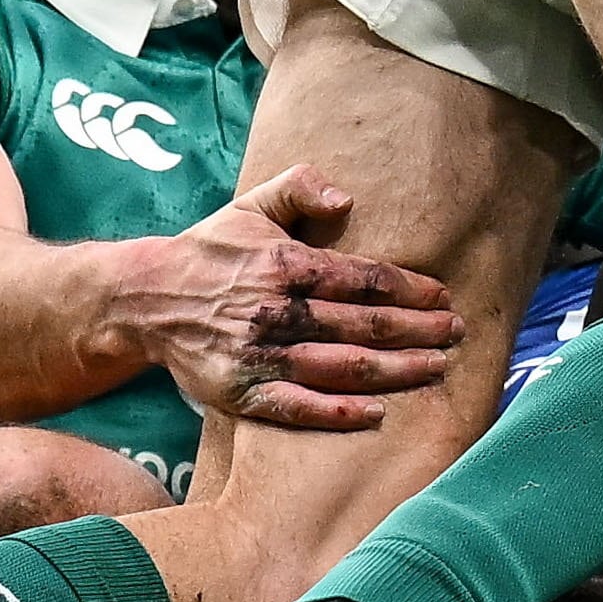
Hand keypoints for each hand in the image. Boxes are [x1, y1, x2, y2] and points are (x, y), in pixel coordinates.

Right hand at [126, 165, 461, 429]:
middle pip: (365, 324)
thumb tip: (347, 200)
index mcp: (286, 264)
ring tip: (436, 368)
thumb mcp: (250, 205)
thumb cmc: (210, 251)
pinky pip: (298, 408)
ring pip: (343, 366)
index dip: (411, 289)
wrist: (145, 299)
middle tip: (456, 334)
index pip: (365, 279)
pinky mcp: (242, 392)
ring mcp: (261, 356)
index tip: (444, 298)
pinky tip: (376, 413)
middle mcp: (278, 311)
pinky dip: (339, 412)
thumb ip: (299, 188)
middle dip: (419, 330)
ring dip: (397, 369)